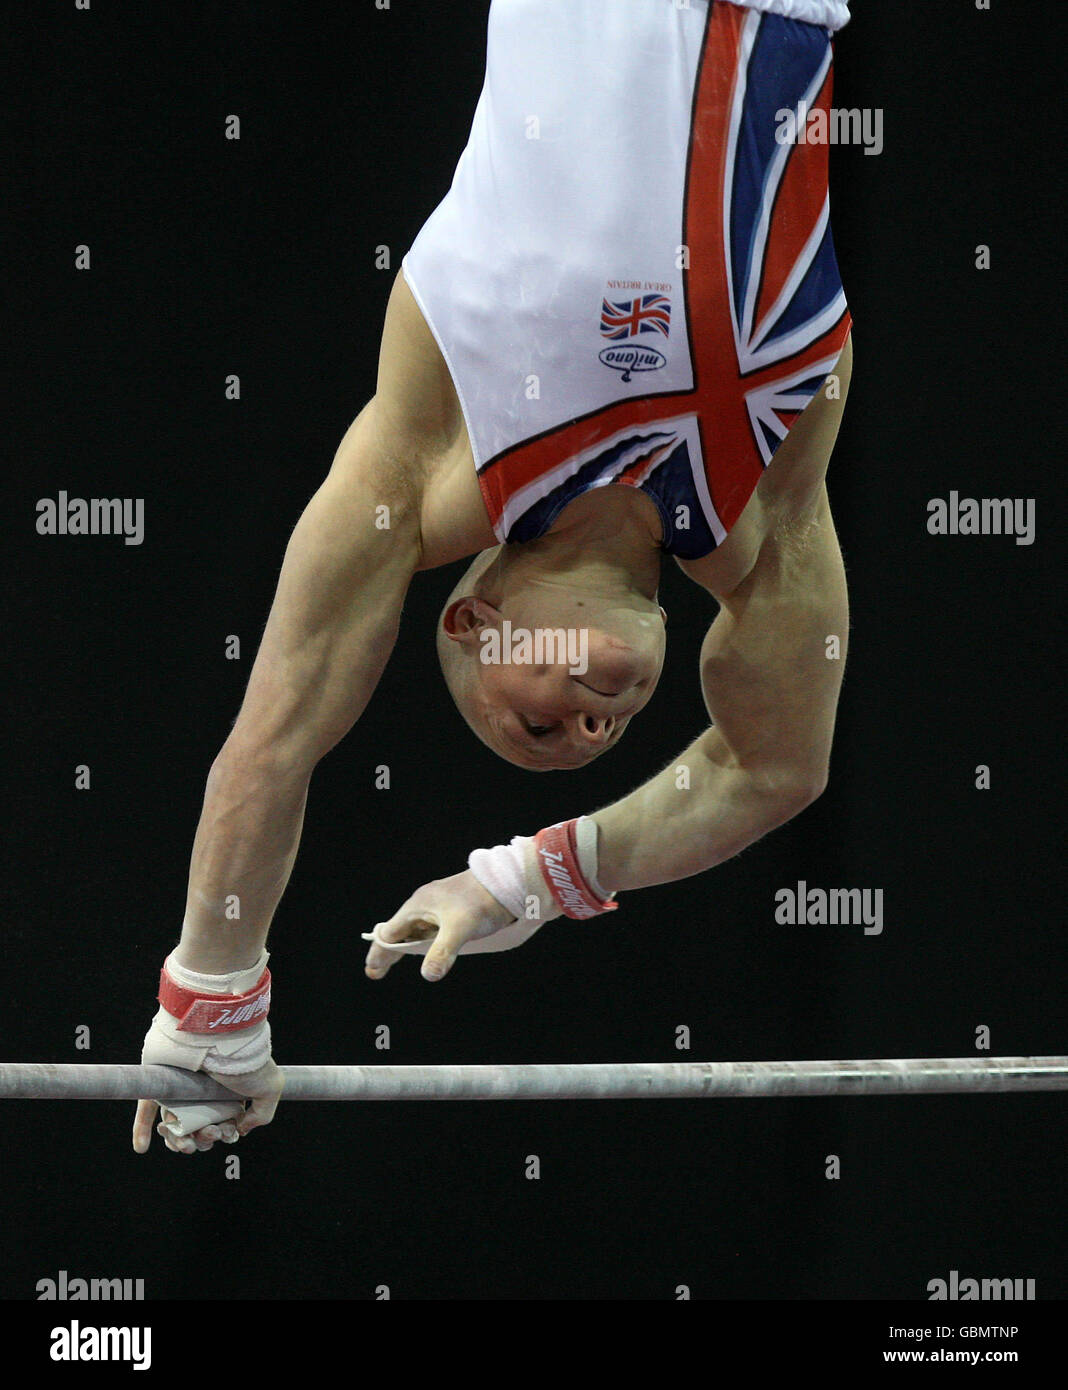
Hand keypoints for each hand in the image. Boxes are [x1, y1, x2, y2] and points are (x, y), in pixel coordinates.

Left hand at [132, 1058, 283, 1154]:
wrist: (221, 1037)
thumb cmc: (247, 1062)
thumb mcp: (271, 1089)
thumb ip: (262, 1115)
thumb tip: (241, 1130)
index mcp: (226, 1096)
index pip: (220, 1127)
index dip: (221, 1136)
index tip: (223, 1133)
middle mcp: (202, 1094)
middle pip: (196, 1130)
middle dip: (201, 1141)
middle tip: (207, 1133)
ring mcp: (180, 1091)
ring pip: (173, 1128)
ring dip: (176, 1142)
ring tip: (184, 1140)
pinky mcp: (161, 1086)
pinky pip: (146, 1112)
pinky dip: (141, 1131)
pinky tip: (142, 1147)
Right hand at [363, 869, 539, 981]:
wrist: (507, 882)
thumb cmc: (482, 901)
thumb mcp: (460, 928)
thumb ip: (442, 952)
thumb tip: (428, 975)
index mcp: (419, 905)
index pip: (390, 933)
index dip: (380, 952)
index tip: (373, 970)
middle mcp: (425, 904)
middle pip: (399, 931)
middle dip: (388, 952)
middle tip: (376, 972)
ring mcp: (439, 906)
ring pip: (416, 930)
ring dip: (406, 947)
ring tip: (395, 962)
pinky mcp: (453, 909)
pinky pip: (431, 928)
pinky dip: (423, 941)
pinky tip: (427, 949)